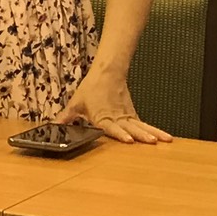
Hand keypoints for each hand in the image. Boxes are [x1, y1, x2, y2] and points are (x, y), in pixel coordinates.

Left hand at [54, 66, 171, 143]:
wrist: (107, 72)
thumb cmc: (91, 88)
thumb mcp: (76, 103)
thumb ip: (65, 118)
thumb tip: (52, 126)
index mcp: (102, 116)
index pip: (112, 127)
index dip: (119, 134)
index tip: (128, 140)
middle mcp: (117, 117)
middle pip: (131, 127)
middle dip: (141, 136)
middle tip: (152, 143)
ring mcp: (126, 116)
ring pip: (141, 126)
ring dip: (152, 133)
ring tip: (164, 141)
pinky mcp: (132, 114)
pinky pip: (144, 124)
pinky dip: (154, 130)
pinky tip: (163, 137)